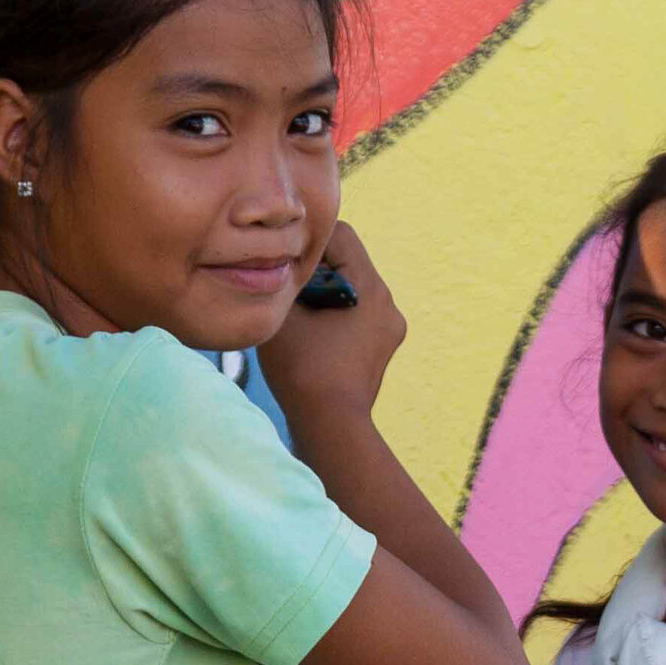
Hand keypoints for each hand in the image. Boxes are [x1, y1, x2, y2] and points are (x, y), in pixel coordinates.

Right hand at [256, 222, 406, 427]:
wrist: (330, 429)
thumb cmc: (303, 371)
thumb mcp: (282, 315)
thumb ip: (281, 279)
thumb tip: (276, 259)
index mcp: (371, 289)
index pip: (342, 234)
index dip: (308, 239)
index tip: (283, 258)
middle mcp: (388, 305)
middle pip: (348, 263)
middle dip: (315, 270)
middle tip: (285, 287)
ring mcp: (389, 330)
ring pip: (351, 290)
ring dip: (323, 294)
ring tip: (296, 315)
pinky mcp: (381, 350)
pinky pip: (356, 316)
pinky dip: (333, 316)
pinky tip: (310, 336)